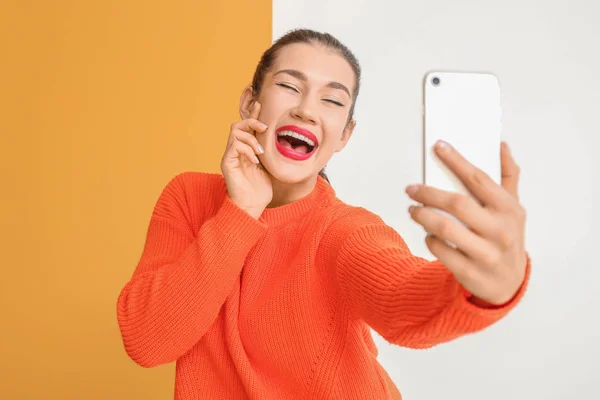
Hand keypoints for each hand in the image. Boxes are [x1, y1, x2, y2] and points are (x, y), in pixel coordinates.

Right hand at [220, 101, 272, 218]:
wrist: (252, 206)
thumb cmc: (261, 190)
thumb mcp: (269, 166)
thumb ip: (268, 151)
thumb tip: (279, 138)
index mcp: (245, 150)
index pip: (247, 128)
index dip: (253, 115)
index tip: (260, 105)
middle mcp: (235, 151)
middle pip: (237, 125)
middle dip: (251, 121)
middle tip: (264, 128)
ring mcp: (230, 156)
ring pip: (235, 132)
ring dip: (250, 138)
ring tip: (260, 151)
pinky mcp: (226, 163)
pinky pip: (234, 146)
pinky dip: (246, 149)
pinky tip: (255, 160)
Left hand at [406, 141, 526, 305]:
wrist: (508, 283)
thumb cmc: (506, 237)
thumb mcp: (512, 209)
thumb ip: (508, 177)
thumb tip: (501, 146)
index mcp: (509, 210)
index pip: (479, 179)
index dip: (456, 161)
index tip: (438, 146)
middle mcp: (500, 231)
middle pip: (456, 204)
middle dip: (429, 193)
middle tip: (412, 189)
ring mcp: (486, 254)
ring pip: (444, 228)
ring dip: (423, 215)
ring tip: (413, 210)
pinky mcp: (471, 272)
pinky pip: (441, 251)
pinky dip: (430, 239)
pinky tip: (427, 234)